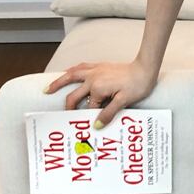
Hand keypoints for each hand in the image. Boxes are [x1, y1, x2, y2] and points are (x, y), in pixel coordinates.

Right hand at [43, 59, 157, 127]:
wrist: (145, 68)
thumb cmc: (137, 86)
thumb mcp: (123, 102)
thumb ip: (108, 113)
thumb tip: (96, 125)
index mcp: (97, 88)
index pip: (89, 107)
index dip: (90, 117)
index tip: (87, 127)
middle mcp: (92, 78)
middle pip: (74, 94)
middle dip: (68, 106)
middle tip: (61, 116)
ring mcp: (94, 71)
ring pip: (71, 76)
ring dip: (59, 82)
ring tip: (48, 89)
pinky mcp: (99, 66)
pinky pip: (80, 67)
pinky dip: (71, 71)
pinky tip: (67, 72)